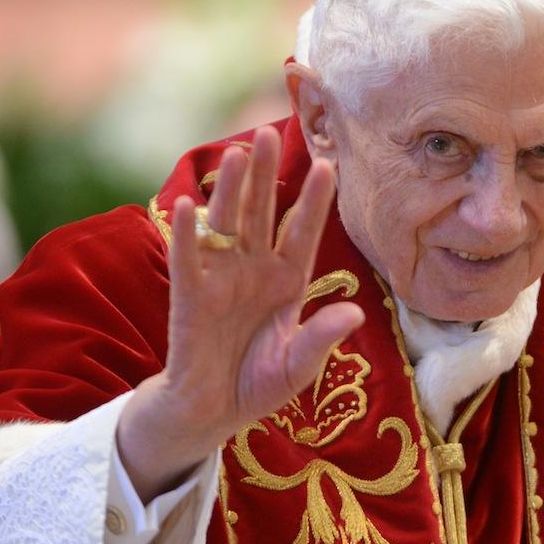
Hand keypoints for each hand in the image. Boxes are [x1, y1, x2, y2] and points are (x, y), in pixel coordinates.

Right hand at [117, 125, 363, 499]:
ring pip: (228, 225)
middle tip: (270, 131)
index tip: (329, 165)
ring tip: (237, 153)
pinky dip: (188, 235)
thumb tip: (355, 312)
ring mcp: (222, 280)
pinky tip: (188, 206)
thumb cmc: (259, 383)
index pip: (304, 233)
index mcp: (288, 281)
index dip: (314, 202)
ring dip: (231, 190)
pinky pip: (189, 261)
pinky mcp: (190, 298)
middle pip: (262, 213)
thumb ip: (322, 339)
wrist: (213, 412)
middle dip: (267, 174)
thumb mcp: (299, 366)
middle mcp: (255, 270)